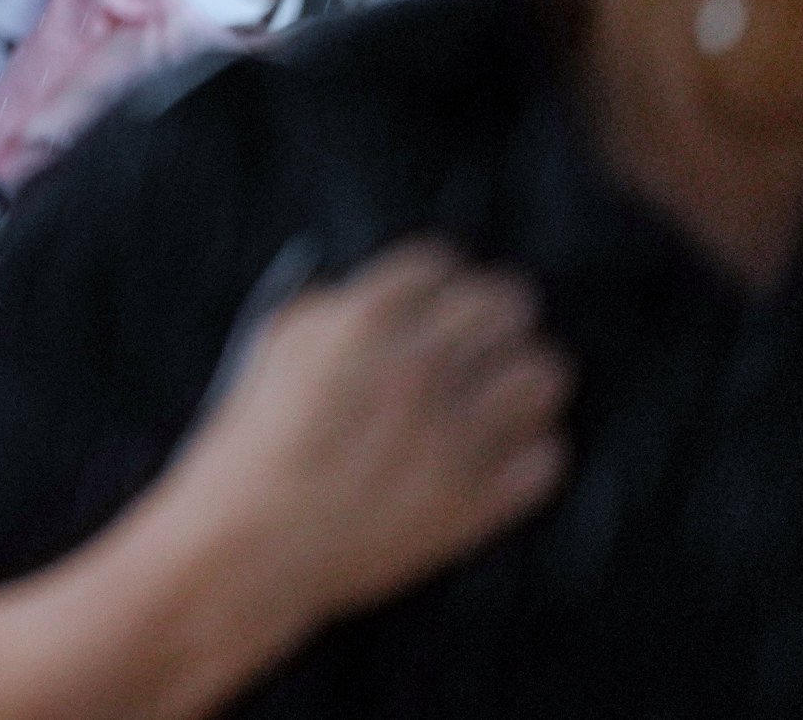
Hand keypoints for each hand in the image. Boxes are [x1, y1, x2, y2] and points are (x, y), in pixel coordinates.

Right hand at [163, 241, 568, 631]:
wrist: (255, 541)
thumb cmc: (255, 443)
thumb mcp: (277, 348)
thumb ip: (338, 310)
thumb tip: (392, 302)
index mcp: (365, 321)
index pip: (442, 262)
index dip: (438, 280)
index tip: (438, 298)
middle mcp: (422, 367)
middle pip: (508, 304)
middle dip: (492, 316)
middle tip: (479, 338)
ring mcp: (458, 435)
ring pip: (544, 374)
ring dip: (519, 378)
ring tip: (495, 394)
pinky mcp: (481, 497)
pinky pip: (547, 455)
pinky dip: (525, 452)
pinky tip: (491, 454)